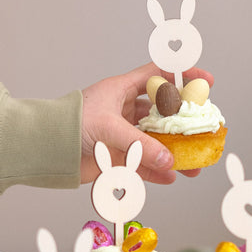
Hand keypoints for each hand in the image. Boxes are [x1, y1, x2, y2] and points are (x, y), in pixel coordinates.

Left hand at [80, 63, 213, 183]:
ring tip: (194, 164)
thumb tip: (170, 161)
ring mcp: (125, 135)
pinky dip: (158, 171)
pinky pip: (145, 165)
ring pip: (158, 142)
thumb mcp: (109, 128)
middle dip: (186, 123)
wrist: (44, 150)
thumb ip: (141, 145)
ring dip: (176, 152)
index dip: (183, 75)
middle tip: (204, 129)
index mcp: (122, 91)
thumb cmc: (70, 125)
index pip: (159, 76)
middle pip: (165, 114)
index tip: (207, 81)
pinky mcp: (120, 157)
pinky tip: (171, 176)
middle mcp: (126, 112)